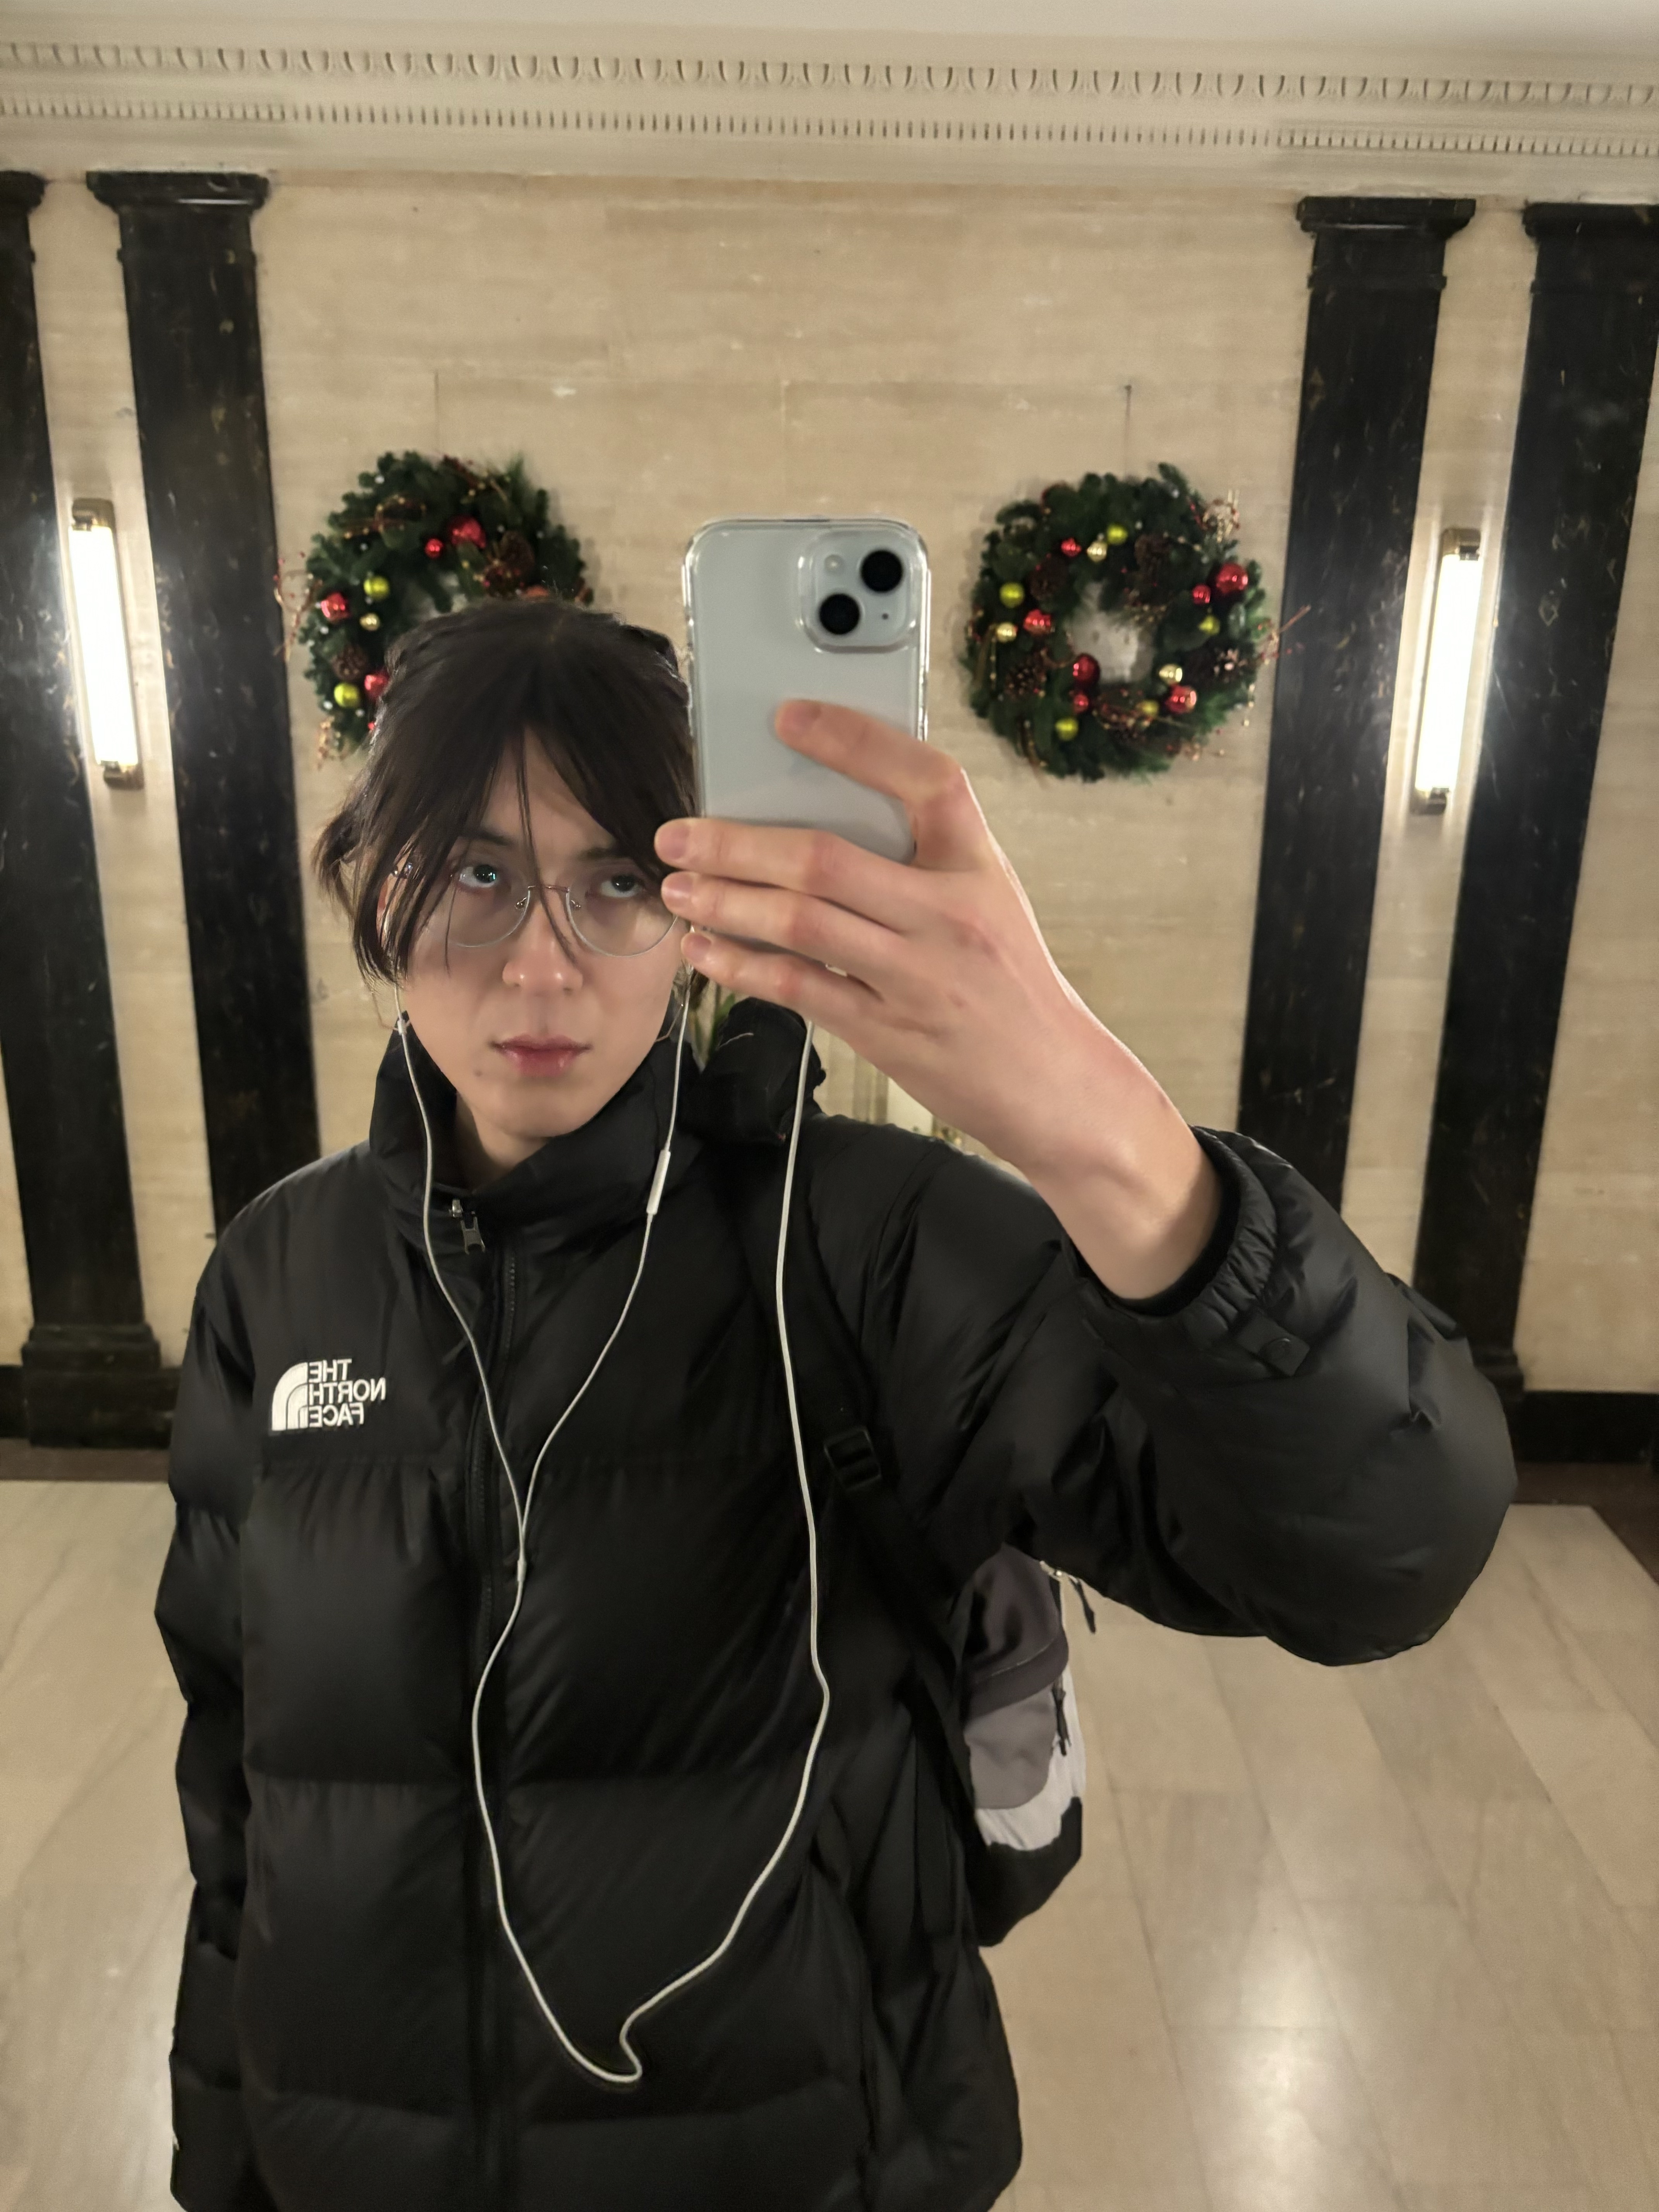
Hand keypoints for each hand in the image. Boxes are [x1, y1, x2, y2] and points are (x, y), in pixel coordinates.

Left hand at [654, 700, 1221, 1300]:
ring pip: (800, 923)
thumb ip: (921, 863)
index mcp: (980, 867)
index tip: (789, 718)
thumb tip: (817, 820)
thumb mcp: (988, 903)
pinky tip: (705, 950)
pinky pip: (798, 988)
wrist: (1056, 1086)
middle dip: (737, 843)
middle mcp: (949, 915)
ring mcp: (916, 976)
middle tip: (678, 833)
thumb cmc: (1011, 987)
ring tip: (678, 888)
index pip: (926, 778)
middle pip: (825, 860)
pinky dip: (741, 966)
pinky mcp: (887, 1031)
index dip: (854, 741)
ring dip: (725, 901)